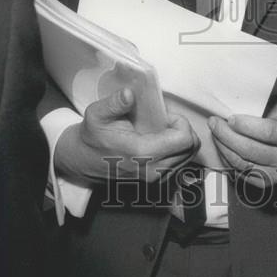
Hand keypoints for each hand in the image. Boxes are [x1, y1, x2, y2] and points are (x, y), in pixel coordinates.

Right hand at [54, 87, 199, 184]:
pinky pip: (181, 163)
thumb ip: (113, 103)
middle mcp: (153, 170)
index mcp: (142, 154)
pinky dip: (178, 150)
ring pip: (189, 156)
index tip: (166, 116)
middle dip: (184, 129)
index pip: (184, 140)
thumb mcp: (97, 114)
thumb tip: (128, 94)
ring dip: (182, 139)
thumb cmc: (93, 136)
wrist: (85, 161)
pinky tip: (162, 142)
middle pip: (191, 148)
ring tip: (163, 131)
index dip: (181, 122)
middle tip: (166, 121)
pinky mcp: (158, 182)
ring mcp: (156, 179)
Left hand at [208, 98, 276, 188]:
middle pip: (252, 151)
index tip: (230, 117)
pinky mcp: (266, 184)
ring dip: (224, 148)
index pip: (268, 133)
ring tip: (215, 133)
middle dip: (228, 136)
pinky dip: (228, 160)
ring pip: (243, 164)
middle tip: (214, 123)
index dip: (246, 126)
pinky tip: (221, 146)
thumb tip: (233, 106)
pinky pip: (241, 173)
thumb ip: (263, 108)